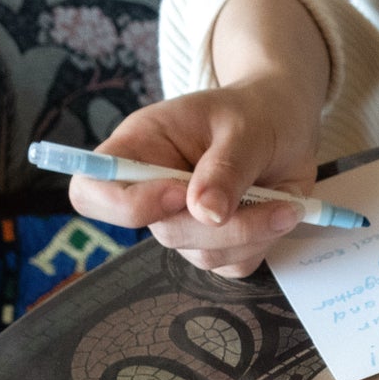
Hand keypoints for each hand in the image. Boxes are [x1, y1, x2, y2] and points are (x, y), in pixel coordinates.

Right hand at [69, 0, 327, 277]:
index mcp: (140, 148)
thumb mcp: (246, 128)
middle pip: (162, 232)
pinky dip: (263, 244)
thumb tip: (205, 213)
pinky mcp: (218, 245)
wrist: (286, 125)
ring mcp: (185, 223)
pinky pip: (233, 266)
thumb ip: (225, 168)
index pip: (92, 192)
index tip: (178, 193)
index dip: (125, 205)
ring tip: (285, 202)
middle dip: (219, 225)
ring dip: (251, 234)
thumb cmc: (256, 114)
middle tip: (272, 200)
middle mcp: (154, 190)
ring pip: (203, 255)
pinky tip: (279, 213)